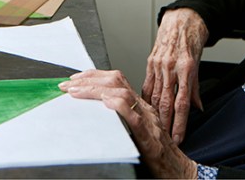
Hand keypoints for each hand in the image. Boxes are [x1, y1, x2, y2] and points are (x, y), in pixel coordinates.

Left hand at [59, 69, 197, 178]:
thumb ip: (120, 116)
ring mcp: (147, 119)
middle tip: (68, 84)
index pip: (116, 80)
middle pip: (116, 81)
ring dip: (95, 90)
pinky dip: (118, 106)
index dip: (94, 75)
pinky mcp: (149, 136)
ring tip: (76, 92)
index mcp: (139, 104)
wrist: (177, 170)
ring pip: (122, 94)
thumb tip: (96, 109)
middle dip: (89, 79)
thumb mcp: (136, 129)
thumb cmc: (156, 153)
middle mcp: (143, 107)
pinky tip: (104, 102)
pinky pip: (134, 116)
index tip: (75, 78)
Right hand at [142, 8, 208, 143]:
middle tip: (164, 140)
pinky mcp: (150, 62)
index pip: (182, 103)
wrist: (181, 20)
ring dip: (154, 115)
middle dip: (165, 124)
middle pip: (166, 102)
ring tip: (154, 130)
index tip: (178, 137)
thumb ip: (195, 88)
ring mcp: (158, 65)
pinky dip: (145, 98)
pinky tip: (144, 109)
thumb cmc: (190, 40)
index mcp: (186, 69)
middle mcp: (171, 68)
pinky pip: (146, 84)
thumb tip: (197, 108)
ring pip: (154, 95)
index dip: (180, 123)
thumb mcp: (198, 64)